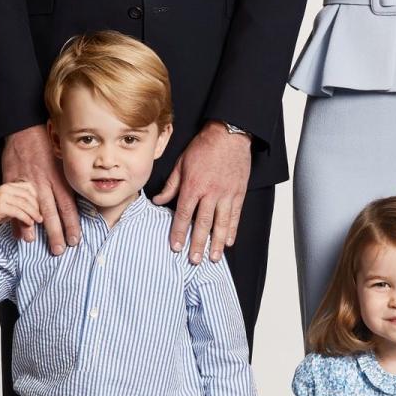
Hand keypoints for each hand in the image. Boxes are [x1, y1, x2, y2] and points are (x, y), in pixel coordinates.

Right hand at [0, 179, 41, 233]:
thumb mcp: (10, 206)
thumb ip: (22, 204)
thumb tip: (39, 211)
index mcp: (8, 185)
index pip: (29, 187)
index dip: (36, 198)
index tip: (39, 208)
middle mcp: (5, 188)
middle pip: (28, 196)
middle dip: (36, 207)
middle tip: (40, 217)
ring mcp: (2, 196)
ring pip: (24, 204)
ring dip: (33, 214)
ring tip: (37, 221)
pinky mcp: (0, 206)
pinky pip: (18, 212)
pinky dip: (26, 218)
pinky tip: (29, 223)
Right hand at [1, 125, 79, 255]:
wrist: (24, 129)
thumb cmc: (45, 147)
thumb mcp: (61, 162)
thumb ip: (65, 182)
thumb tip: (78, 201)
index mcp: (59, 178)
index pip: (68, 205)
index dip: (73, 223)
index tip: (76, 239)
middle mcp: (44, 182)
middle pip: (52, 212)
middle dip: (56, 232)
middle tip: (60, 250)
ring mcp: (27, 182)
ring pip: (34, 209)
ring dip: (36, 229)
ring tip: (36, 245)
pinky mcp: (11, 181)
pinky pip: (14, 203)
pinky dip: (16, 219)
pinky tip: (19, 233)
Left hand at [153, 122, 251, 263]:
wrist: (229, 135)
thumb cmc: (203, 147)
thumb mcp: (182, 163)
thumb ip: (171, 185)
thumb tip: (157, 201)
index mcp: (193, 185)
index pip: (183, 214)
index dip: (179, 232)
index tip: (175, 247)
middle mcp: (210, 192)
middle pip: (202, 223)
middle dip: (198, 243)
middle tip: (194, 260)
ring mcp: (226, 193)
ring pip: (221, 223)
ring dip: (216, 242)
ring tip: (213, 258)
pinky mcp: (238, 192)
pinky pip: (235, 215)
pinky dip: (232, 229)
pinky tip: (228, 241)